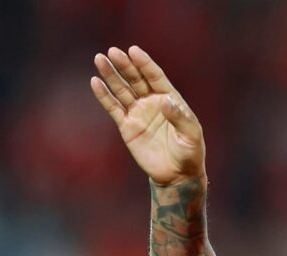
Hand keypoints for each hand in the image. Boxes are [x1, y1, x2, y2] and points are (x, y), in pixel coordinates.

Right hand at [90, 45, 205, 185]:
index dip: (145, 64)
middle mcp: (152, 102)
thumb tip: (165, 101)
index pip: (155, 77)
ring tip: (99, 59)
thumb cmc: (190, 153)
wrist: (177, 175)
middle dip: (125, 65)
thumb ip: (180, 117)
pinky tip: (95, 82)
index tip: (133, 50)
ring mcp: (138, 113)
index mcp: (170, 100)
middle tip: (113, 52)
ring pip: (122, 90)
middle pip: (136, 79)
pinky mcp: (127, 126)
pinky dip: (104, 96)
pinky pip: (114, 108)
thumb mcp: (191, 135)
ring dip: (111, 75)